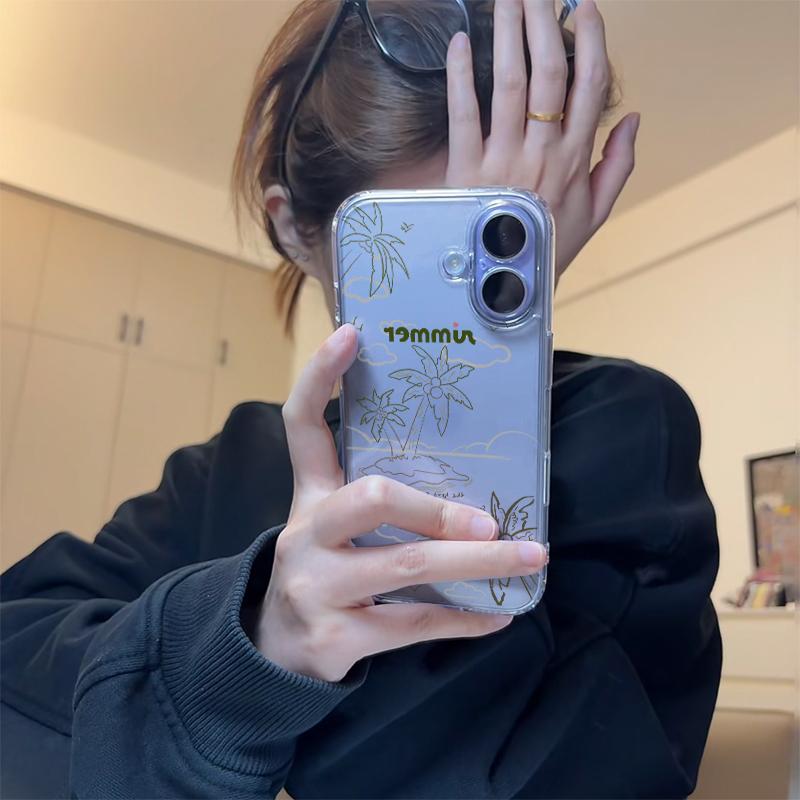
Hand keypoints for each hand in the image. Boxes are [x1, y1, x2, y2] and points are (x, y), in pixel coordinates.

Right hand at [255, 325, 547, 682]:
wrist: (275, 648)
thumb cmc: (325, 570)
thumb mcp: (334, 526)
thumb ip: (380, 501)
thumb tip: (468, 483)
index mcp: (309, 496)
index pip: (302, 425)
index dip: (319, 378)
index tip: (350, 334)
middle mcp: (307, 534)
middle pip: (371, 498)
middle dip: (437, 507)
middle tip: (490, 520)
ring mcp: (317, 586)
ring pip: (407, 565)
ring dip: (478, 563)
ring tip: (529, 558)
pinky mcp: (336, 637)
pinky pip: (412, 622)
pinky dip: (463, 618)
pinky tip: (499, 613)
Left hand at [445, 0, 639, 282]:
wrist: (507, 286)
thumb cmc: (550, 246)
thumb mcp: (595, 214)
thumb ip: (619, 166)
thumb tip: (635, 118)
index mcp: (575, 160)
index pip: (590, 88)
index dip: (590, 42)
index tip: (586, 9)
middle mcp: (542, 153)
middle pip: (548, 73)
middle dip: (545, 23)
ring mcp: (502, 160)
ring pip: (508, 83)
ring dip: (507, 33)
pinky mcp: (465, 171)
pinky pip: (462, 115)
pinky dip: (459, 76)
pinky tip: (459, 41)